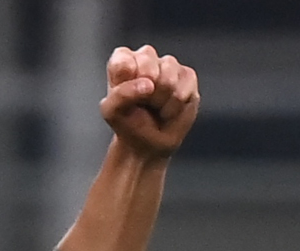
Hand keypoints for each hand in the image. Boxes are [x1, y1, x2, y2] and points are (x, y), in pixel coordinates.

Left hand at [99, 45, 199, 159]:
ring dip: (160, 102)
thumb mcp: (112, 112)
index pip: (124, 60)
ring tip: (155, 107)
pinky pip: (184, 90)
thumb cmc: (128, 124)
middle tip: (142, 104)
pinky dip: (174, 107)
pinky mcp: (188, 76)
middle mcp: (146, 58)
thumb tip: (148, 84)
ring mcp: (169, 65)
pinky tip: (168, 109)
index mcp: (123, 60)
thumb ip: (121, 94)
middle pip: (148, 66)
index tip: (126, 96)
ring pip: (168, 80)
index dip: (126, 81)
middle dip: (145, 94)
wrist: (148, 143)